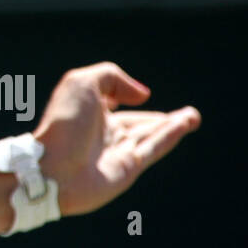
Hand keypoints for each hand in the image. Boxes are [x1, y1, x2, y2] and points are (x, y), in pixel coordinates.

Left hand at [33, 62, 201, 216]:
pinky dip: (170, 136)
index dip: (124, 94)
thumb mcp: (82, 83)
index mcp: (87, 111)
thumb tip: (143, 95)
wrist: (53, 167)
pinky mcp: (128, 169)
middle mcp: (103, 132)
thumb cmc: (63, 122)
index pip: (113, 102)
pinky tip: (184, 126)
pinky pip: (153, 148)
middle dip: (161, 119)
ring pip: (150, 135)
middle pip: (138, 124)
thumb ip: (113, 78)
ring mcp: (116, 152)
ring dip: (173, 125)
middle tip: (186, 114)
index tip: (137, 94)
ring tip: (194, 116)